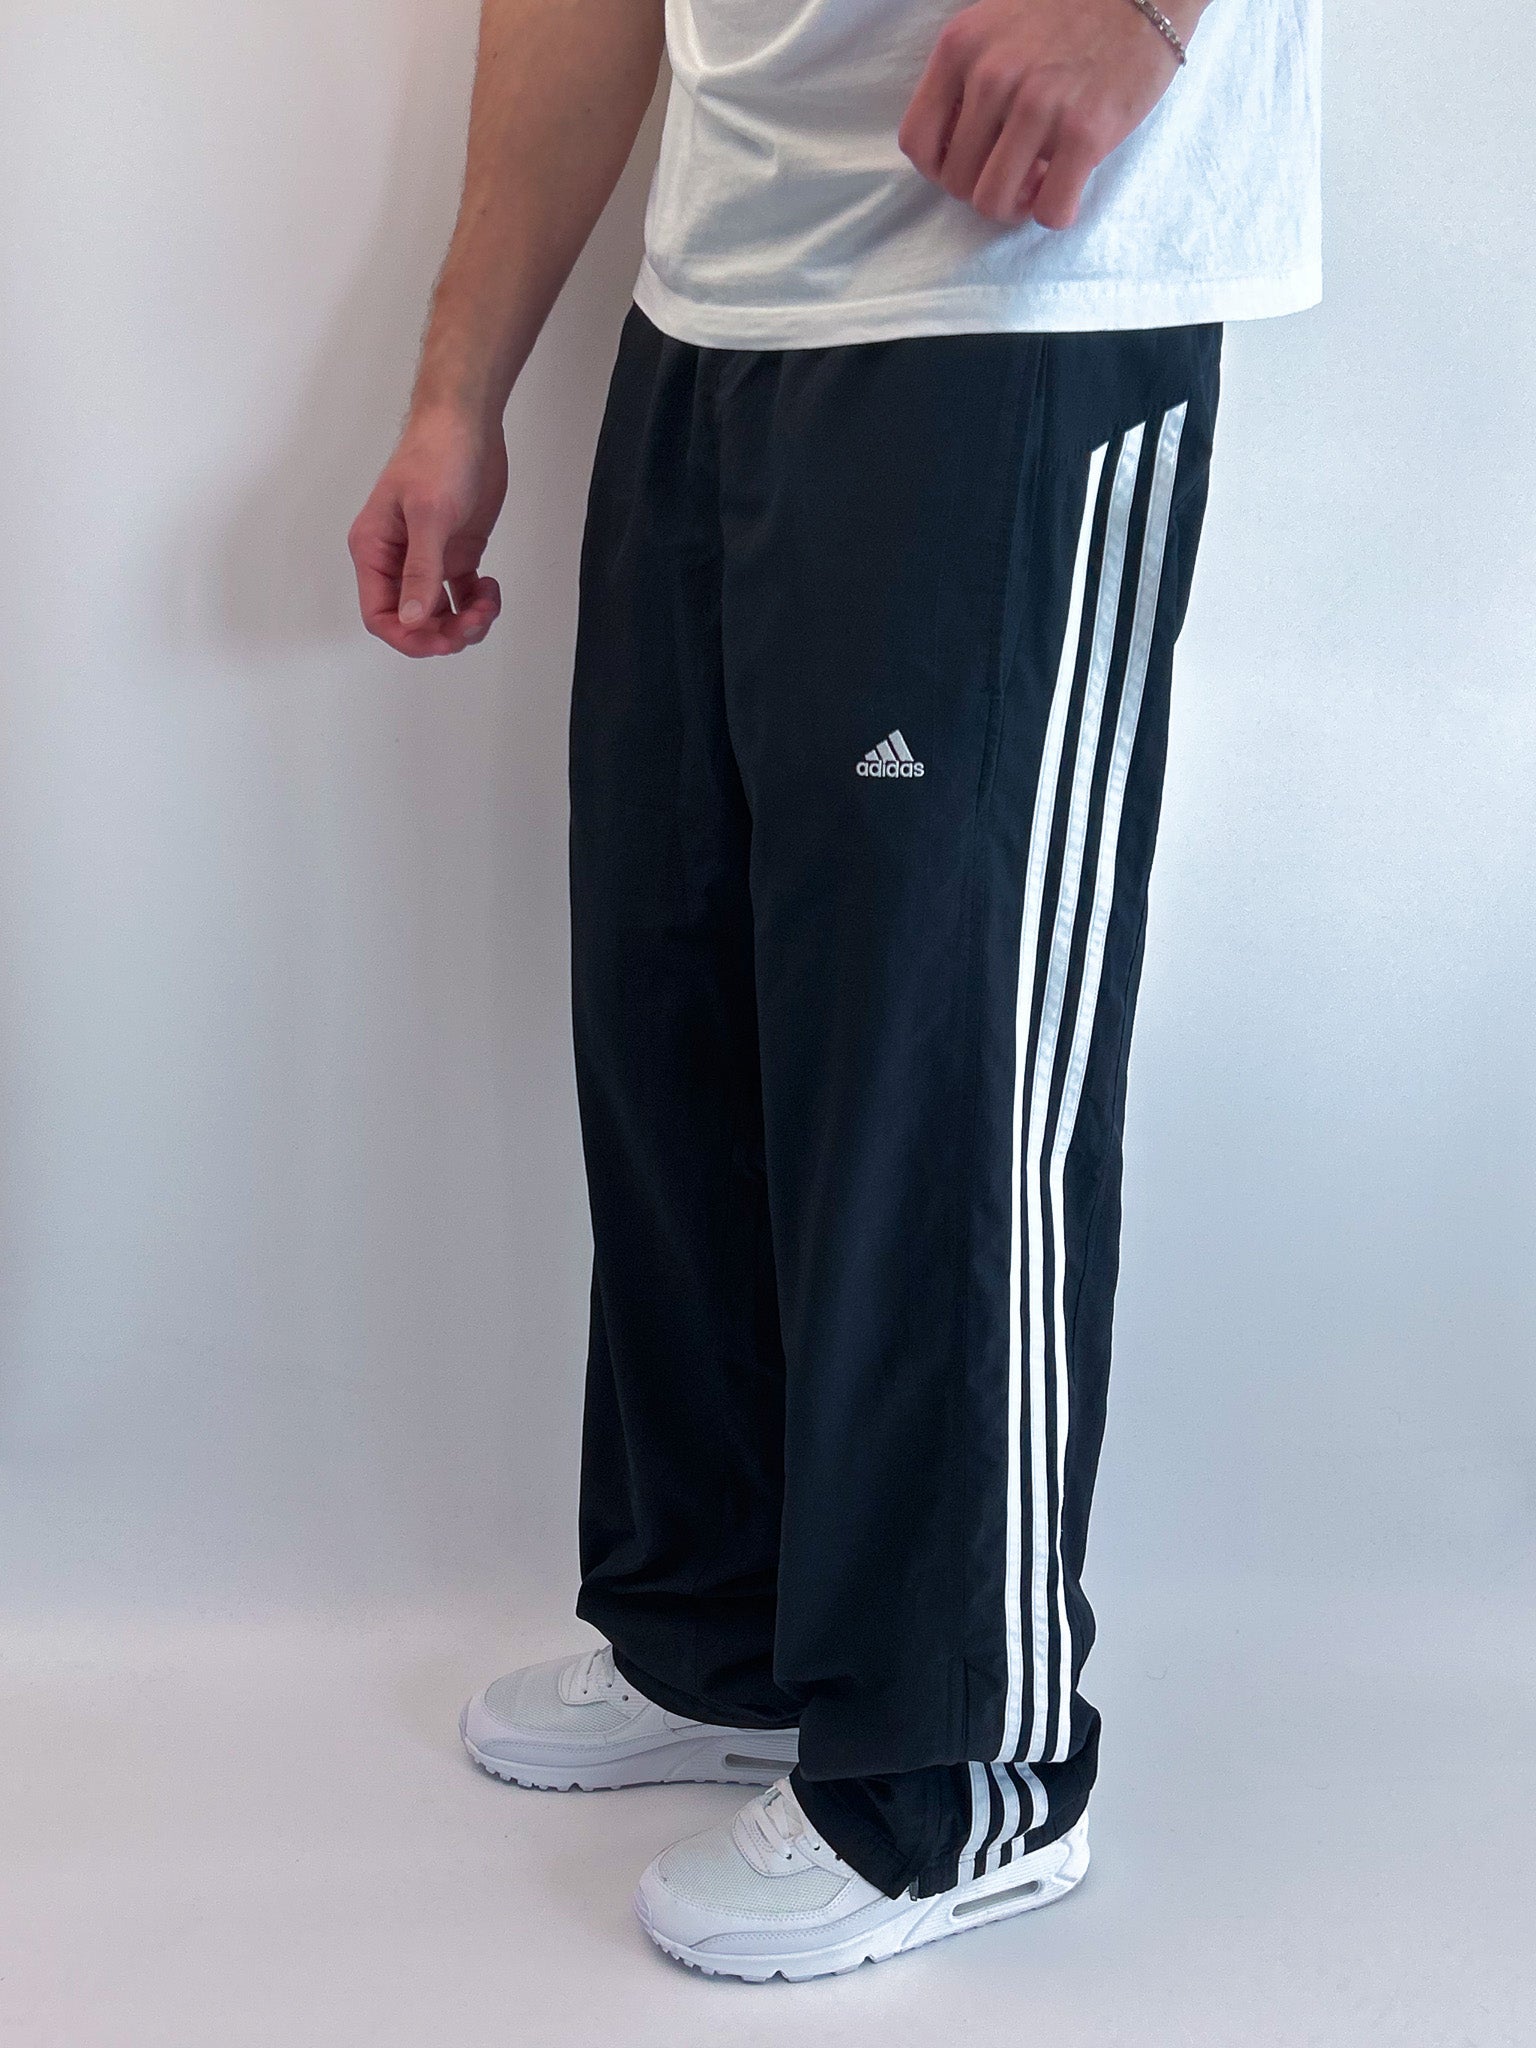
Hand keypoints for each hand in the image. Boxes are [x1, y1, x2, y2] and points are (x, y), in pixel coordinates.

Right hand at [348, 408, 507, 657]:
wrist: (467, 423)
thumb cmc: (437, 456)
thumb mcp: (428, 515)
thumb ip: (421, 570)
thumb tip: (413, 619)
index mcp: (375, 550)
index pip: (380, 614)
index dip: (409, 637)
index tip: (443, 641)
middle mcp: (396, 560)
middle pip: (413, 621)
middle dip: (445, 632)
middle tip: (475, 622)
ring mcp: (427, 558)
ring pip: (441, 614)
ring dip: (466, 622)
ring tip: (488, 603)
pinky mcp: (455, 553)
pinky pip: (462, 596)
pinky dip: (478, 603)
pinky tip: (490, 589)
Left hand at [898, 0, 1192, 230]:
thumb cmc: (1071, 9)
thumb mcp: (997, 23)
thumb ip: (967, 75)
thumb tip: (959, 142)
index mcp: (961, 47)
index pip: (916, 142)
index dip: (940, 168)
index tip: (970, 163)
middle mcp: (993, 76)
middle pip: (955, 181)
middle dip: (981, 187)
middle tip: (1014, 171)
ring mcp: (1039, 105)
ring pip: (994, 202)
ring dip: (1015, 206)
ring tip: (1038, 182)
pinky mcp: (1086, 131)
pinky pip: (1050, 210)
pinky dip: (1054, 212)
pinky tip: (1067, 186)